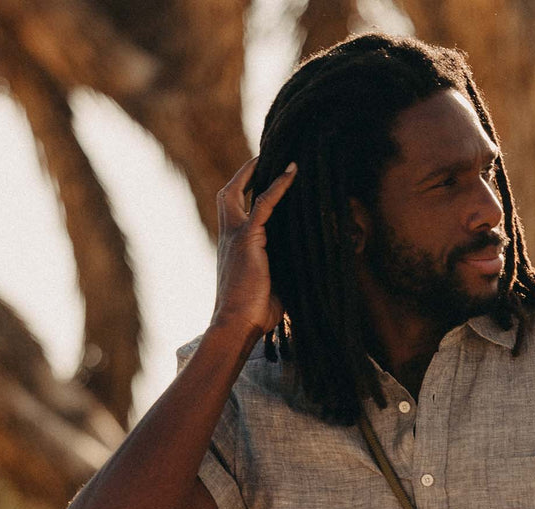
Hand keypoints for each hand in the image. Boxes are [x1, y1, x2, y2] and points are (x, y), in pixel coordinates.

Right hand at [210, 157, 297, 339]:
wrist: (238, 323)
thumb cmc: (254, 314)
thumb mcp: (271, 288)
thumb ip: (282, 272)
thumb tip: (307, 269)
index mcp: (232, 249)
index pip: (234, 213)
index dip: (244, 197)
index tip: (259, 183)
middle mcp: (229, 237)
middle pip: (227, 196)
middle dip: (242, 176)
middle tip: (262, 160)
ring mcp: (235, 236)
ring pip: (237, 193)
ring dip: (255, 173)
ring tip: (280, 159)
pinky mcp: (248, 238)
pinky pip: (263, 204)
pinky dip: (278, 186)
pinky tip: (292, 172)